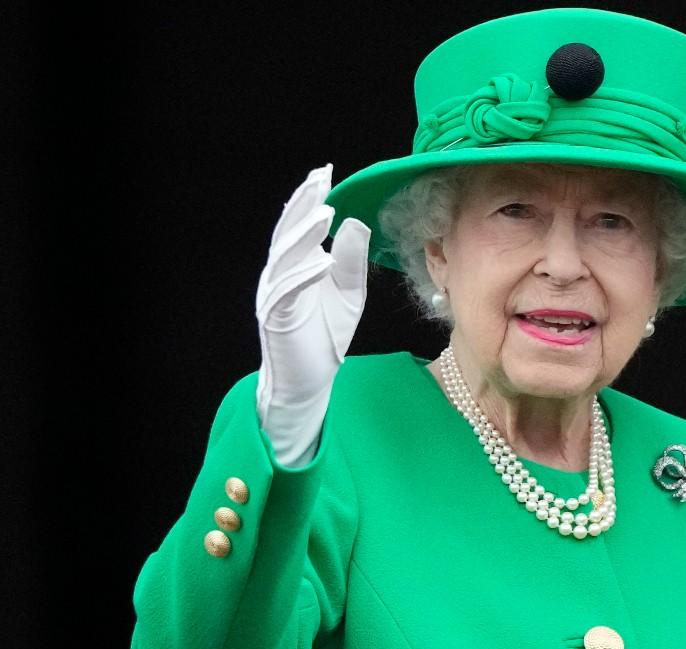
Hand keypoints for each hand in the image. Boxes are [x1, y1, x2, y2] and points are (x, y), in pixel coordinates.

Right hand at [255, 164, 369, 465]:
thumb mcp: (348, 293)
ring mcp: (275, 297)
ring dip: (305, 235)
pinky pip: (289, 292)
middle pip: (288, 233)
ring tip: (324, 212)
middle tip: (319, 179)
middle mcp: (279, 276)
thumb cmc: (325, 337)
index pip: (300, 226)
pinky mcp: (277, 319)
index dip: (310, 200)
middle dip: (303, 205)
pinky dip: (305, 275)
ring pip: (286, 257)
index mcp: (295, 267)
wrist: (309, 382)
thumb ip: (350, 260)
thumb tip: (355, 223)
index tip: (326, 174)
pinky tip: (322, 260)